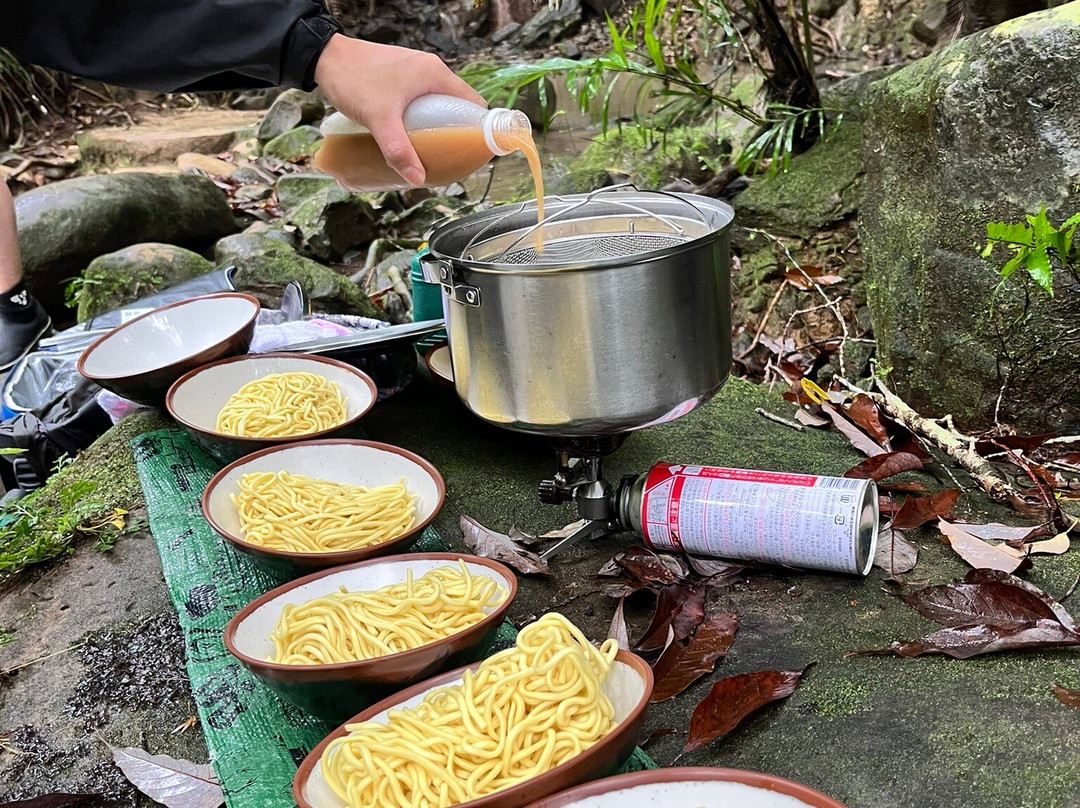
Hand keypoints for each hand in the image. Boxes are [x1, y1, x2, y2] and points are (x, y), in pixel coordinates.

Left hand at [314, 35, 486, 186]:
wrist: (325, 58)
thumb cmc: (353, 79)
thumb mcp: (379, 119)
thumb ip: (398, 150)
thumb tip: (417, 179)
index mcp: (435, 74)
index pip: (473, 104)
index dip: (477, 129)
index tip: (471, 153)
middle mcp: (429, 71)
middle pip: (456, 108)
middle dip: (455, 134)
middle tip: (448, 158)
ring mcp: (415, 73)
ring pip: (438, 106)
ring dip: (436, 128)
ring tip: (430, 152)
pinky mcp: (401, 79)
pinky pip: (422, 102)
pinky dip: (422, 120)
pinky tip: (411, 137)